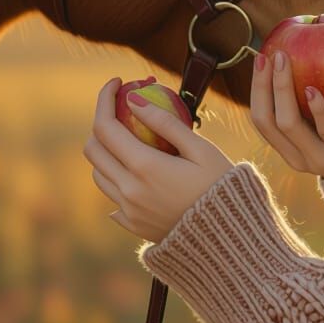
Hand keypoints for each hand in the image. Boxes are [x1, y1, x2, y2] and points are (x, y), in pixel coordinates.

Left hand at [83, 76, 234, 242]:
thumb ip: (166, 123)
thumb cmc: (222, 187)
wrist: (230, 240)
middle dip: (101, 123)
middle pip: (93, 150)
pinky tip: (140, 175)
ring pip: (99, 174)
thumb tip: (135, 99)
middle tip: (122, 111)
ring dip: (107, 152)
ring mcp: (128, 211)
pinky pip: (112, 198)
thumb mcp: (201, 150)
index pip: (105, 126)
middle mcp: (129, 191)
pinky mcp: (132, 226)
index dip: (105, 99)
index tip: (116, 83)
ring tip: (133, 141)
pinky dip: (117, 180)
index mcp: (145, 167)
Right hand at [249, 50, 323, 183]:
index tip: (260, 59)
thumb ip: (302, 102)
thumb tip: (291, 53)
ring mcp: (319, 160)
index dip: (256, 89)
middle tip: (270, 55)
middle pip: (268, 121)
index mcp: (286, 150)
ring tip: (284, 61)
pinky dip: (317, 108)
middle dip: (263, 86)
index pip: (260, 119)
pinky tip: (312, 88)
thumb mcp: (318, 124)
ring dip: (282, 89)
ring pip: (290, 124)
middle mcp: (296, 159)